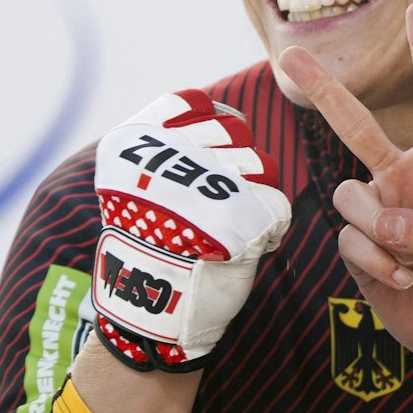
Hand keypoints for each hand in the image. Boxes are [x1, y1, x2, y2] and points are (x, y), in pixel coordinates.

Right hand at [91, 89, 290, 371]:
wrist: (148, 310)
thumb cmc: (147, 246)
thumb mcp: (136, 185)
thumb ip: (171, 149)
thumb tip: (223, 118)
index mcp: (138, 141)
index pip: (194, 103)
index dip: (206, 126)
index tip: (198, 158)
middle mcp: (174, 152)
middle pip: (235, 128)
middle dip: (234, 159)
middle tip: (214, 201)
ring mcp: (212, 180)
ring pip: (263, 164)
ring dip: (253, 192)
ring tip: (226, 224)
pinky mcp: (248, 213)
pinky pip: (276, 204)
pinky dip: (267, 227)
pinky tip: (242, 246)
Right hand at [276, 3, 412, 390]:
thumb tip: (388, 221)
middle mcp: (405, 179)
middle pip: (358, 125)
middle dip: (326, 90)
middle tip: (291, 53)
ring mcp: (378, 213)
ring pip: (349, 194)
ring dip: (380, 229)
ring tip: (412, 261)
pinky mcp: (359, 249)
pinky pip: (350, 240)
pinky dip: (377, 263)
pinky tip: (403, 281)